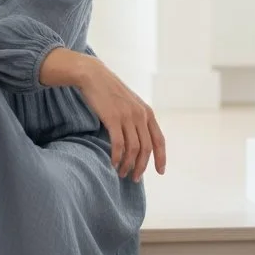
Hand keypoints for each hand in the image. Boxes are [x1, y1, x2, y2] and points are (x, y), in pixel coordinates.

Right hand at [77, 57, 165, 181]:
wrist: (93, 76)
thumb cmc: (109, 91)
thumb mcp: (130, 103)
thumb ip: (136, 119)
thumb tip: (137, 141)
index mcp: (147, 112)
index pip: (159, 140)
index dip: (161, 158)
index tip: (160, 172)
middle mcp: (140, 115)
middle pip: (146, 148)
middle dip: (142, 166)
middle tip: (135, 178)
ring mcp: (127, 117)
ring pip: (133, 149)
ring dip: (128, 165)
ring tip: (122, 173)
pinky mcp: (113, 118)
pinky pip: (118, 144)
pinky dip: (117, 157)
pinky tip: (113, 163)